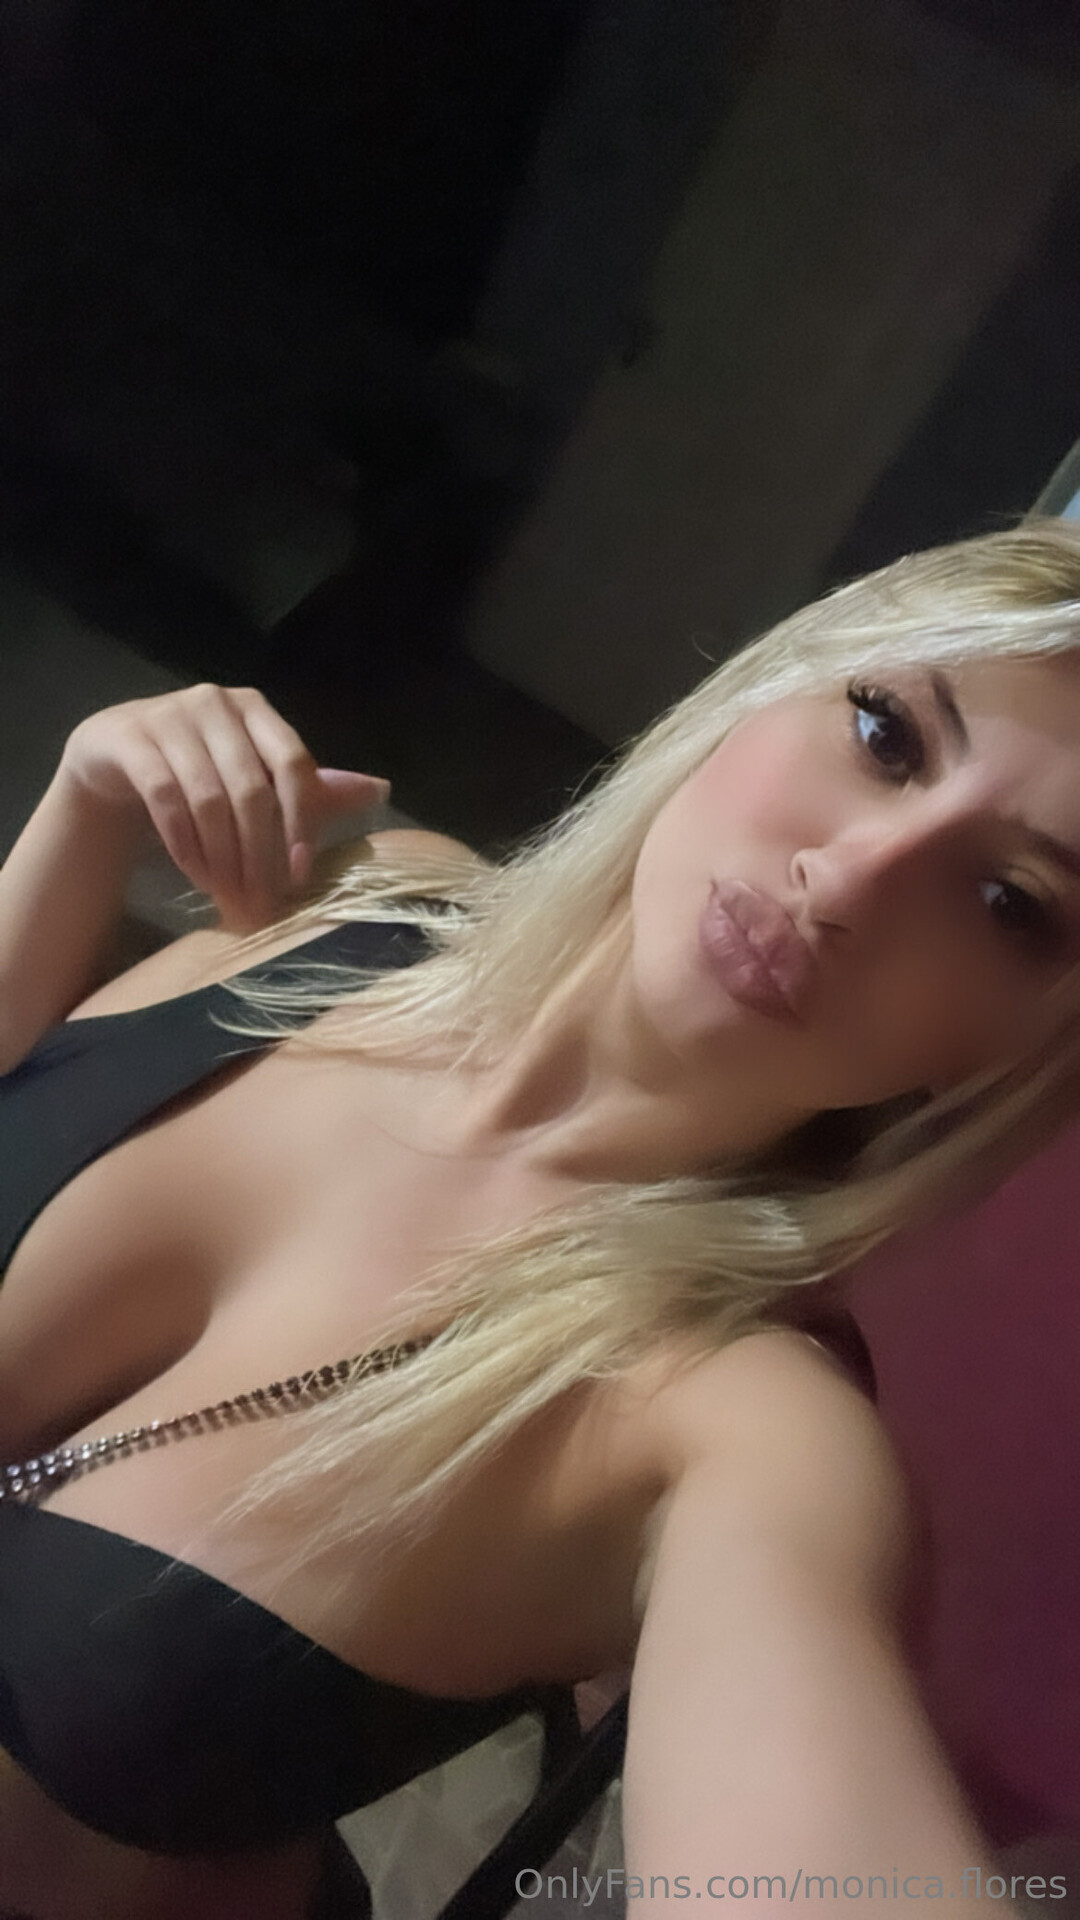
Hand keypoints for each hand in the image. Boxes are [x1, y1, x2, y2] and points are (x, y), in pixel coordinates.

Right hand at [59, 684, 389, 931]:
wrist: (117, 758)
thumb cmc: (202, 769)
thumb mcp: (257, 777)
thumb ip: (313, 787)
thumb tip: (382, 791)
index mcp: (258, 710)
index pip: (294, 763)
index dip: (301, 820)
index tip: (299, 874)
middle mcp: (216, 703)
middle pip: (252, 787)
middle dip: (259, 852)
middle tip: (260, 901)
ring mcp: (168, 716)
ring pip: (208, 797)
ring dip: (221, 856)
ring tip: (227, 895)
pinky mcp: (130, 739)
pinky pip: (164, 797)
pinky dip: (183, 842)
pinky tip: (194, 873)